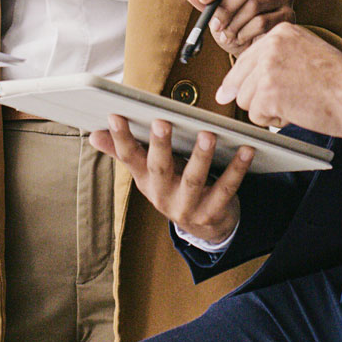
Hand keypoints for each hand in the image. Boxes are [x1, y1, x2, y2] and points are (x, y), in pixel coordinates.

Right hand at [89, 115, 251, 243]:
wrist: (203, 226)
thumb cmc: (174, 187)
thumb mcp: (147, 173)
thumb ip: (124, 151)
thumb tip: (94, 134)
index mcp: (145, 181)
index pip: (129, 157)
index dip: (121, 138)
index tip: (115, 115)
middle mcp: (162, 195)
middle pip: (159, 168)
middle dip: (160, 146)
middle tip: (162, 122)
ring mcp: (187, 207)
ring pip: (193, 180)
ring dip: (201, 157)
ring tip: (208, 134)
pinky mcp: (212, 213)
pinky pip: (226, 189)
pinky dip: (237, 169)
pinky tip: (246, 150)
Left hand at [183, 0, 292, 56]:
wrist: (257, 47)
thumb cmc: (237, 25)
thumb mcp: (218, 13)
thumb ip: (206, 2)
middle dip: (226, 7)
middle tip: (214, 24)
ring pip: (253, 6)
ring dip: (234, 24)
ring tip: (226, 34)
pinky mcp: (289, 15)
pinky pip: (262, 23)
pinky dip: (246, 33)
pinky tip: (240, 39)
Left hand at [216, 22, 341, 137]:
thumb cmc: (340, 80)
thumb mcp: (307, 52)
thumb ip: (277, 59)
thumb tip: (242, 80)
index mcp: (281, 32)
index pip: (246, 57)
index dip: (238, 79)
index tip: (229, 91)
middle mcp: (271, 46)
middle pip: (240, 78)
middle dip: (248, 96)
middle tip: (257, 104)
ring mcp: (268, 68)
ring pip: (245, 99)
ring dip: (266, 109)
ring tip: (295, 103)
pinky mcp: (267, 92)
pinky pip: (256, 116)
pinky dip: (273, 121)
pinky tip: (295, 112)